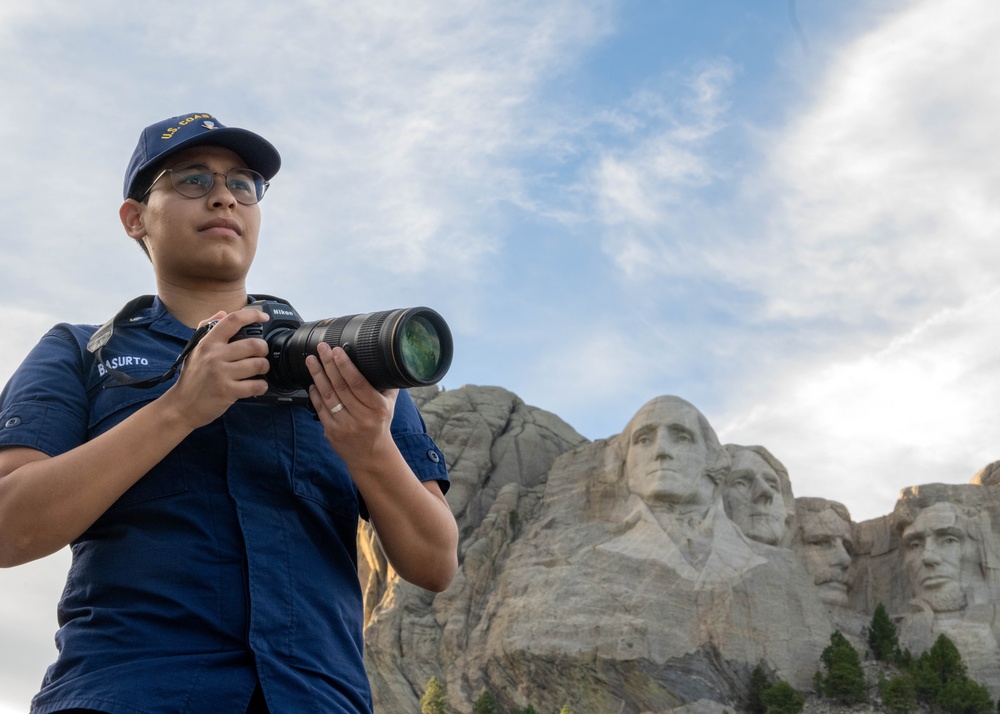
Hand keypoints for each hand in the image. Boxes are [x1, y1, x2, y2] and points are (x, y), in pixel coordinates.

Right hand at [162, 309, 271, 428]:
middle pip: (253, 344)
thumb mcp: (194, 349)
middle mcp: (215, 356)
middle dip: (264, 349)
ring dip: (264, 367)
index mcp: (208, 343)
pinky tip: (257, 385)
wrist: (181, 406)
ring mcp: (221, 374)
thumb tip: (222, 313)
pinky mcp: (228, 391)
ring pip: (258, 364)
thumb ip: (207, 329)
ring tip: (259, 370)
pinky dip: (262, 386)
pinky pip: (256, 385)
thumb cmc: (191, 378)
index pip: (232, 320)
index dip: (252, 315)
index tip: (263, 317)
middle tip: (261, 354)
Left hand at [305, 342, 398, 468]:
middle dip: (329, 365)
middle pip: (340, 386)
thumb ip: (387, 385)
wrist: (371, 455)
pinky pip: (320, 409)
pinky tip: (313, 382)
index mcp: (377, 408)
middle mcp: (361, 417)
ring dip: (318, 376)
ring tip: (312, 360)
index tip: (337, 350)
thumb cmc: (380, 425)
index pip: (358, 383)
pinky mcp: (332, 432)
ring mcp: (345, 425)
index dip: (345, 365)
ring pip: (328, 396)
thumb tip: (384, 361)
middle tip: (321, 348)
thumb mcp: (390, 405)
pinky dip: (315, 394)